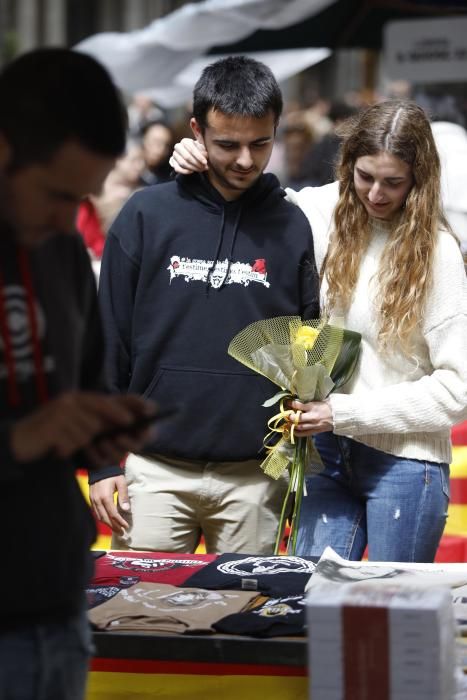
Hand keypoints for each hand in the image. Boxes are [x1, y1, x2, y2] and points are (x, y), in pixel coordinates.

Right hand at [10, 392, 154, 462]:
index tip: (152, 410)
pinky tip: (59, 450)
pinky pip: (74, 441)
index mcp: (79, 399)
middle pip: (104, 413)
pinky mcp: (52, 425)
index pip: (110, 398)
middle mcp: (72, 401)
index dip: (132, 402)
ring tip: (70, 447)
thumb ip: (97, 427)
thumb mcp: (76, 429)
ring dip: (85, 446)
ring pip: (90, 431)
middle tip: (127, 439)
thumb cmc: (52, 438)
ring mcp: (62, 411)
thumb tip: (129, 427)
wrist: (18, 442)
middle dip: (117, 428)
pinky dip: (70, 450)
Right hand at [89, 474, 129, 533]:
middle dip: (114, 527)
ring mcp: (93, 500)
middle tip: (121, 533)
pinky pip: (96, 513)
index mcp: (106, 497)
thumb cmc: (113, 474)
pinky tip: (108, 521)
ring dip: (108, 525)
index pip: (113, 514)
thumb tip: (126, 509)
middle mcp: (98, 501)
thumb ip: (123, 496)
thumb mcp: (121, 482)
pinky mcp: (91, 499)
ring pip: (100, 517)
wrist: (100, 467)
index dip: (120, 522)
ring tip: (116, 529)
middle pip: (106, 518)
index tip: (126, 527)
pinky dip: (102, 519)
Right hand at [169, 138, 207, 173]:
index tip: (205, 162)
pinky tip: (192, 172)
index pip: (191, 149)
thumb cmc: (197, 150)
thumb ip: (203, 150)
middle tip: (204, 168)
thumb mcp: (201, 148)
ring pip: (183, 163)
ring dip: (193, 168)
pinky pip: (177, 168)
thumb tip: (204, 155)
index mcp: (185, 141)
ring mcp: (174, 154)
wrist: (190, 154)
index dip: (199, 156)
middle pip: (187, 157)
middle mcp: (178, 147)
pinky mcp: (173, 162)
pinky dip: (185, 171)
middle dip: (196, 163)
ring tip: (200, 170)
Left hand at [288, 399, 333, 435]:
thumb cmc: (331, 406)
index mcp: (313, 407)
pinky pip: (305, 434)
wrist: (340, 416)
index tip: (288, 402)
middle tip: (287, 415)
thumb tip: (302, 400)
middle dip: (290, 417)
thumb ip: (311, 402)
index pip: (298, 405)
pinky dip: (298, 433)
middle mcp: (312, 416)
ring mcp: (314, 425)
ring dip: (292, 425)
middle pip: (297, 418)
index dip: (291, 404)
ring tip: (288, 423)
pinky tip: (294, 431)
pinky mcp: (316, 431)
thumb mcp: (321, 400)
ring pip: (299, 427)